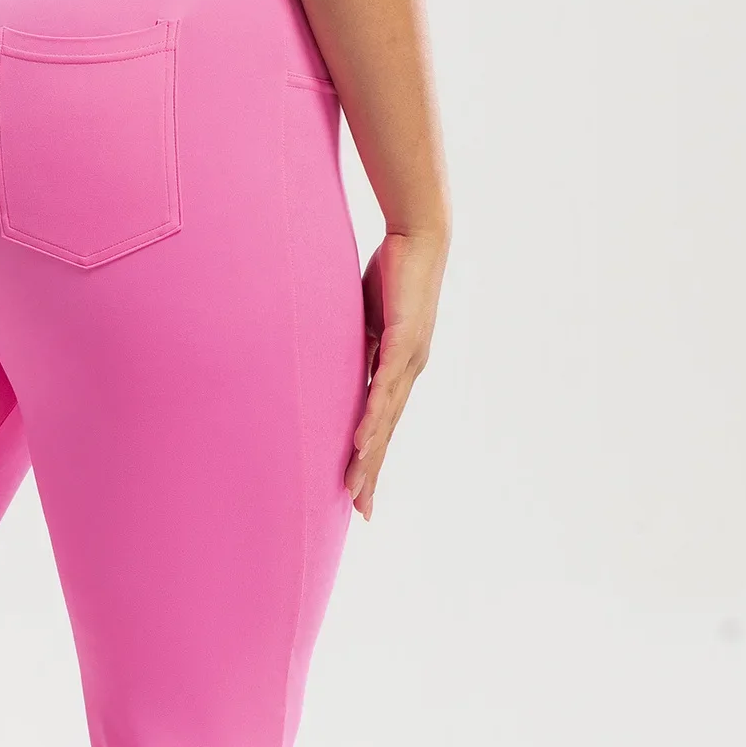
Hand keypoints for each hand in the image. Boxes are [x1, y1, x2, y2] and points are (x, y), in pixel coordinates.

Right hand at [346, 228, 444, 519]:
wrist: (420, 236)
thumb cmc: (391, 274)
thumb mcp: (362, 321)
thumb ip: (352, 348)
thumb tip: (325, 366)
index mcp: (398, 371)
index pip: (381, 425)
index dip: (372, 461)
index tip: (361, 494)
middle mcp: (408, 372)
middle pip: (385, 434)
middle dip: (372, 473)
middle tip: (361, 510)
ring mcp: (409, 359)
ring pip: (385, 419)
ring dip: (370, 456)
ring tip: (357, 486)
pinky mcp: (404, 340)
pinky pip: (384, 386)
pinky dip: (374, 417)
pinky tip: (364, 442)